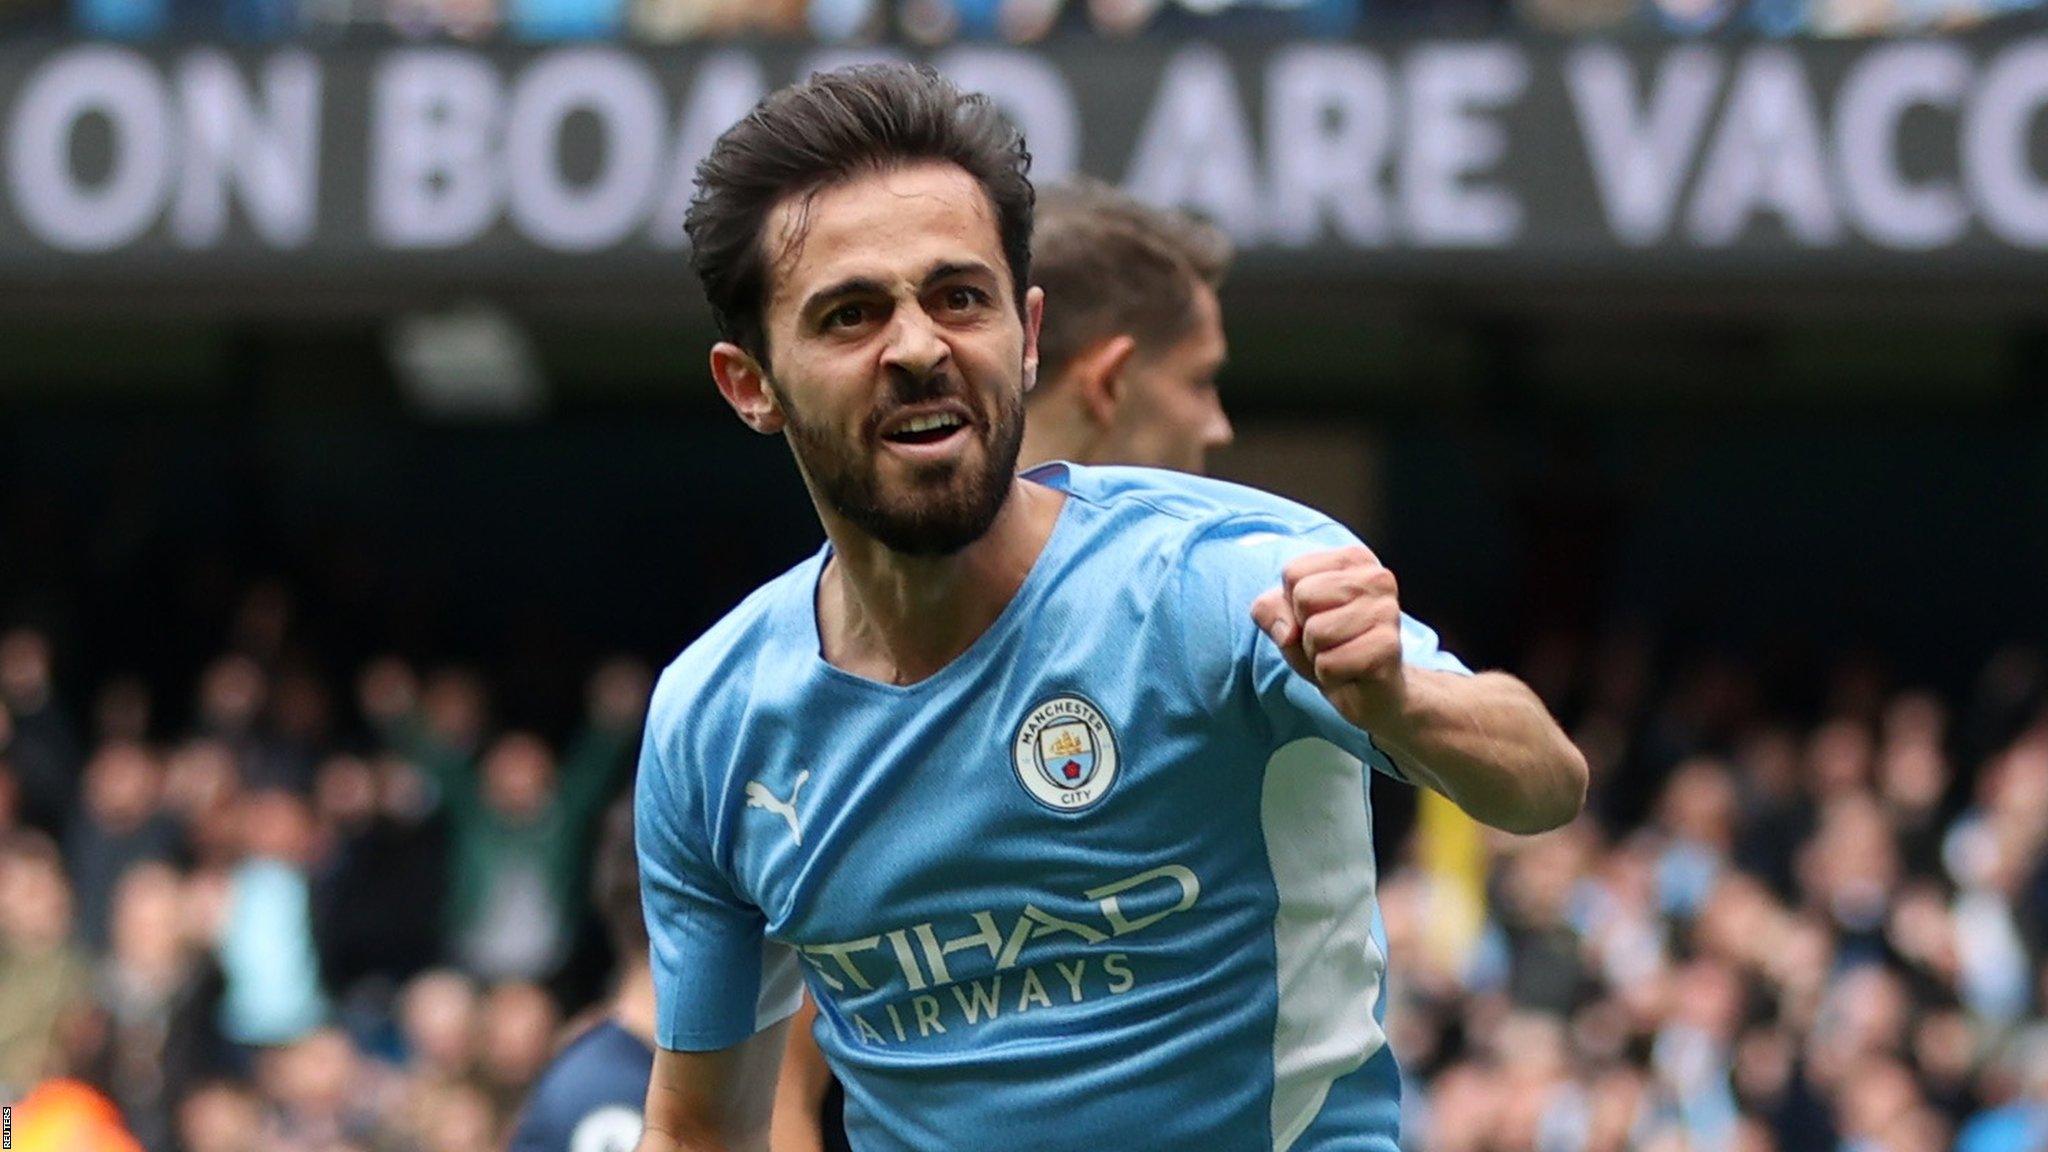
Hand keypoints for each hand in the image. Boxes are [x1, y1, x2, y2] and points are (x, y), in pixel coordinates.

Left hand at [1250, 545, 1406, 729]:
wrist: (1370, 691)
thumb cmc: (1329, 645)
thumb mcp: (1288, 619)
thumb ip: (1270, 609)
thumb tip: (1286, 631)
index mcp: (1354, 559)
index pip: (1293, 572)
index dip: (1292, 605)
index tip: (1318, 616)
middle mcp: (1377, 577)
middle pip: (1303, 597)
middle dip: (1305, 629)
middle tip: (1330, 641)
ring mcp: (1387, 611)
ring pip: (1316, 632)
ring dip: (1317, 655)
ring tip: (1340, 655)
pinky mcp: (1388, 647)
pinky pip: (1328, 664)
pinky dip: (1329, 676)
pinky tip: (1351, 673)